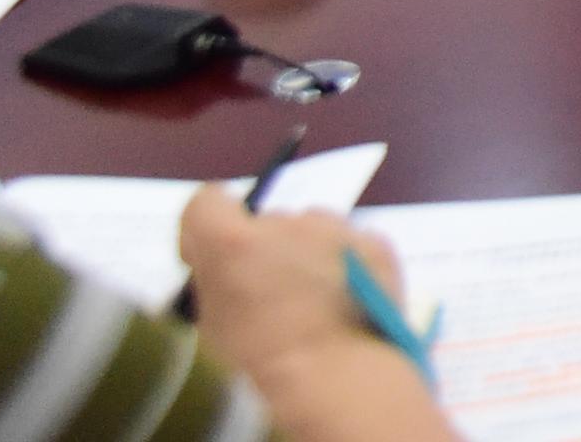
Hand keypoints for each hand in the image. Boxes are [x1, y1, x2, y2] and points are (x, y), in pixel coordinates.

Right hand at [177, 188, 450, 435]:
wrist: (337, 377)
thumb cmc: (261, 362)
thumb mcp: (211, 324)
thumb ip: (214, 278)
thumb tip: (221, 262)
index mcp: (233, 240)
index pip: (206, 201)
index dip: (205, 229)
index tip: (211, 259)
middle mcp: (285, 222)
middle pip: (265, 222)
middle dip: (264, 249)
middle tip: (273, 294)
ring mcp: (336, 228)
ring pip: (312, 229)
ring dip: (307, 252)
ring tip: (315, 300)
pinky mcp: (375, 242)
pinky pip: (352, 244)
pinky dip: (347, 264)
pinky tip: (347, 300)